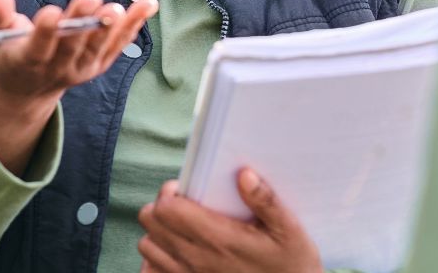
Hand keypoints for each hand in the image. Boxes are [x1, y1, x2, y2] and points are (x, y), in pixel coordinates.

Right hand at [0, 0, 157, 174]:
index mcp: (26, 61)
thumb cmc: (7, 55)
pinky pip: (118, 45)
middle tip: (92, 0)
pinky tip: (148, 4)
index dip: (44, 32)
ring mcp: (80, 69)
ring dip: (110, 28)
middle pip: (71, 46)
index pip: (37, 48)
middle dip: (82, 23)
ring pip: (98, 48)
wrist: (25, 91)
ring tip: (119, 8)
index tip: (51, 13)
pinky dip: (133, 26)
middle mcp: (56, 69)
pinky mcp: (98, 65)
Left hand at [137, 171, 321, 272]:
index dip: (170, 192)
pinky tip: (175, 251)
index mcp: (219, 238)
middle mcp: (198, 259)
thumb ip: (266, 201)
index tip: (187, 189)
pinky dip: (156, 259)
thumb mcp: (289, 229)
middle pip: (151, 222)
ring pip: (147, 246)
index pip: (167, 209)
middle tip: (183, 204)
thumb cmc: (290, 263)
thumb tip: (244, 174)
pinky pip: (152, 272)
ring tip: (180, 226)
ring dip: (157, 231)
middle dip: (161, 206)